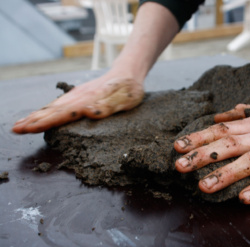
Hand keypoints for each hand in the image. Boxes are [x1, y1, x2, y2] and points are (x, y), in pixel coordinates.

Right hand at [12, 77, 143, 133]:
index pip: (62, 114)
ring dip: (36, 116)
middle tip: (15, 130)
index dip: (44, 122)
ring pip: (53, 107)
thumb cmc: (128, 89)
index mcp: (87, 100)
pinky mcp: (79, 95)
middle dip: (33, 121)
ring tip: (21, 124)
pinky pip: (59, 104)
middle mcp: (79, 97)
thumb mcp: (125, 100)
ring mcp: (77, 95)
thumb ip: (108, 107)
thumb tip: (89, 113)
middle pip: (52, 110)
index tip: (27, 129)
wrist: (128, 72)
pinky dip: (46, 111)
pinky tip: (41, 115)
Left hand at [174, 104, 249, 203]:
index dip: (199, 138)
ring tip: (204, 187)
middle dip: (203, 156)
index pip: (222, 130)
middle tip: (180, 167)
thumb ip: (245, 113)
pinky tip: (245, 198)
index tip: (177, 147)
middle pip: (231, 145)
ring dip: (227, 174)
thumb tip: (219, 115)